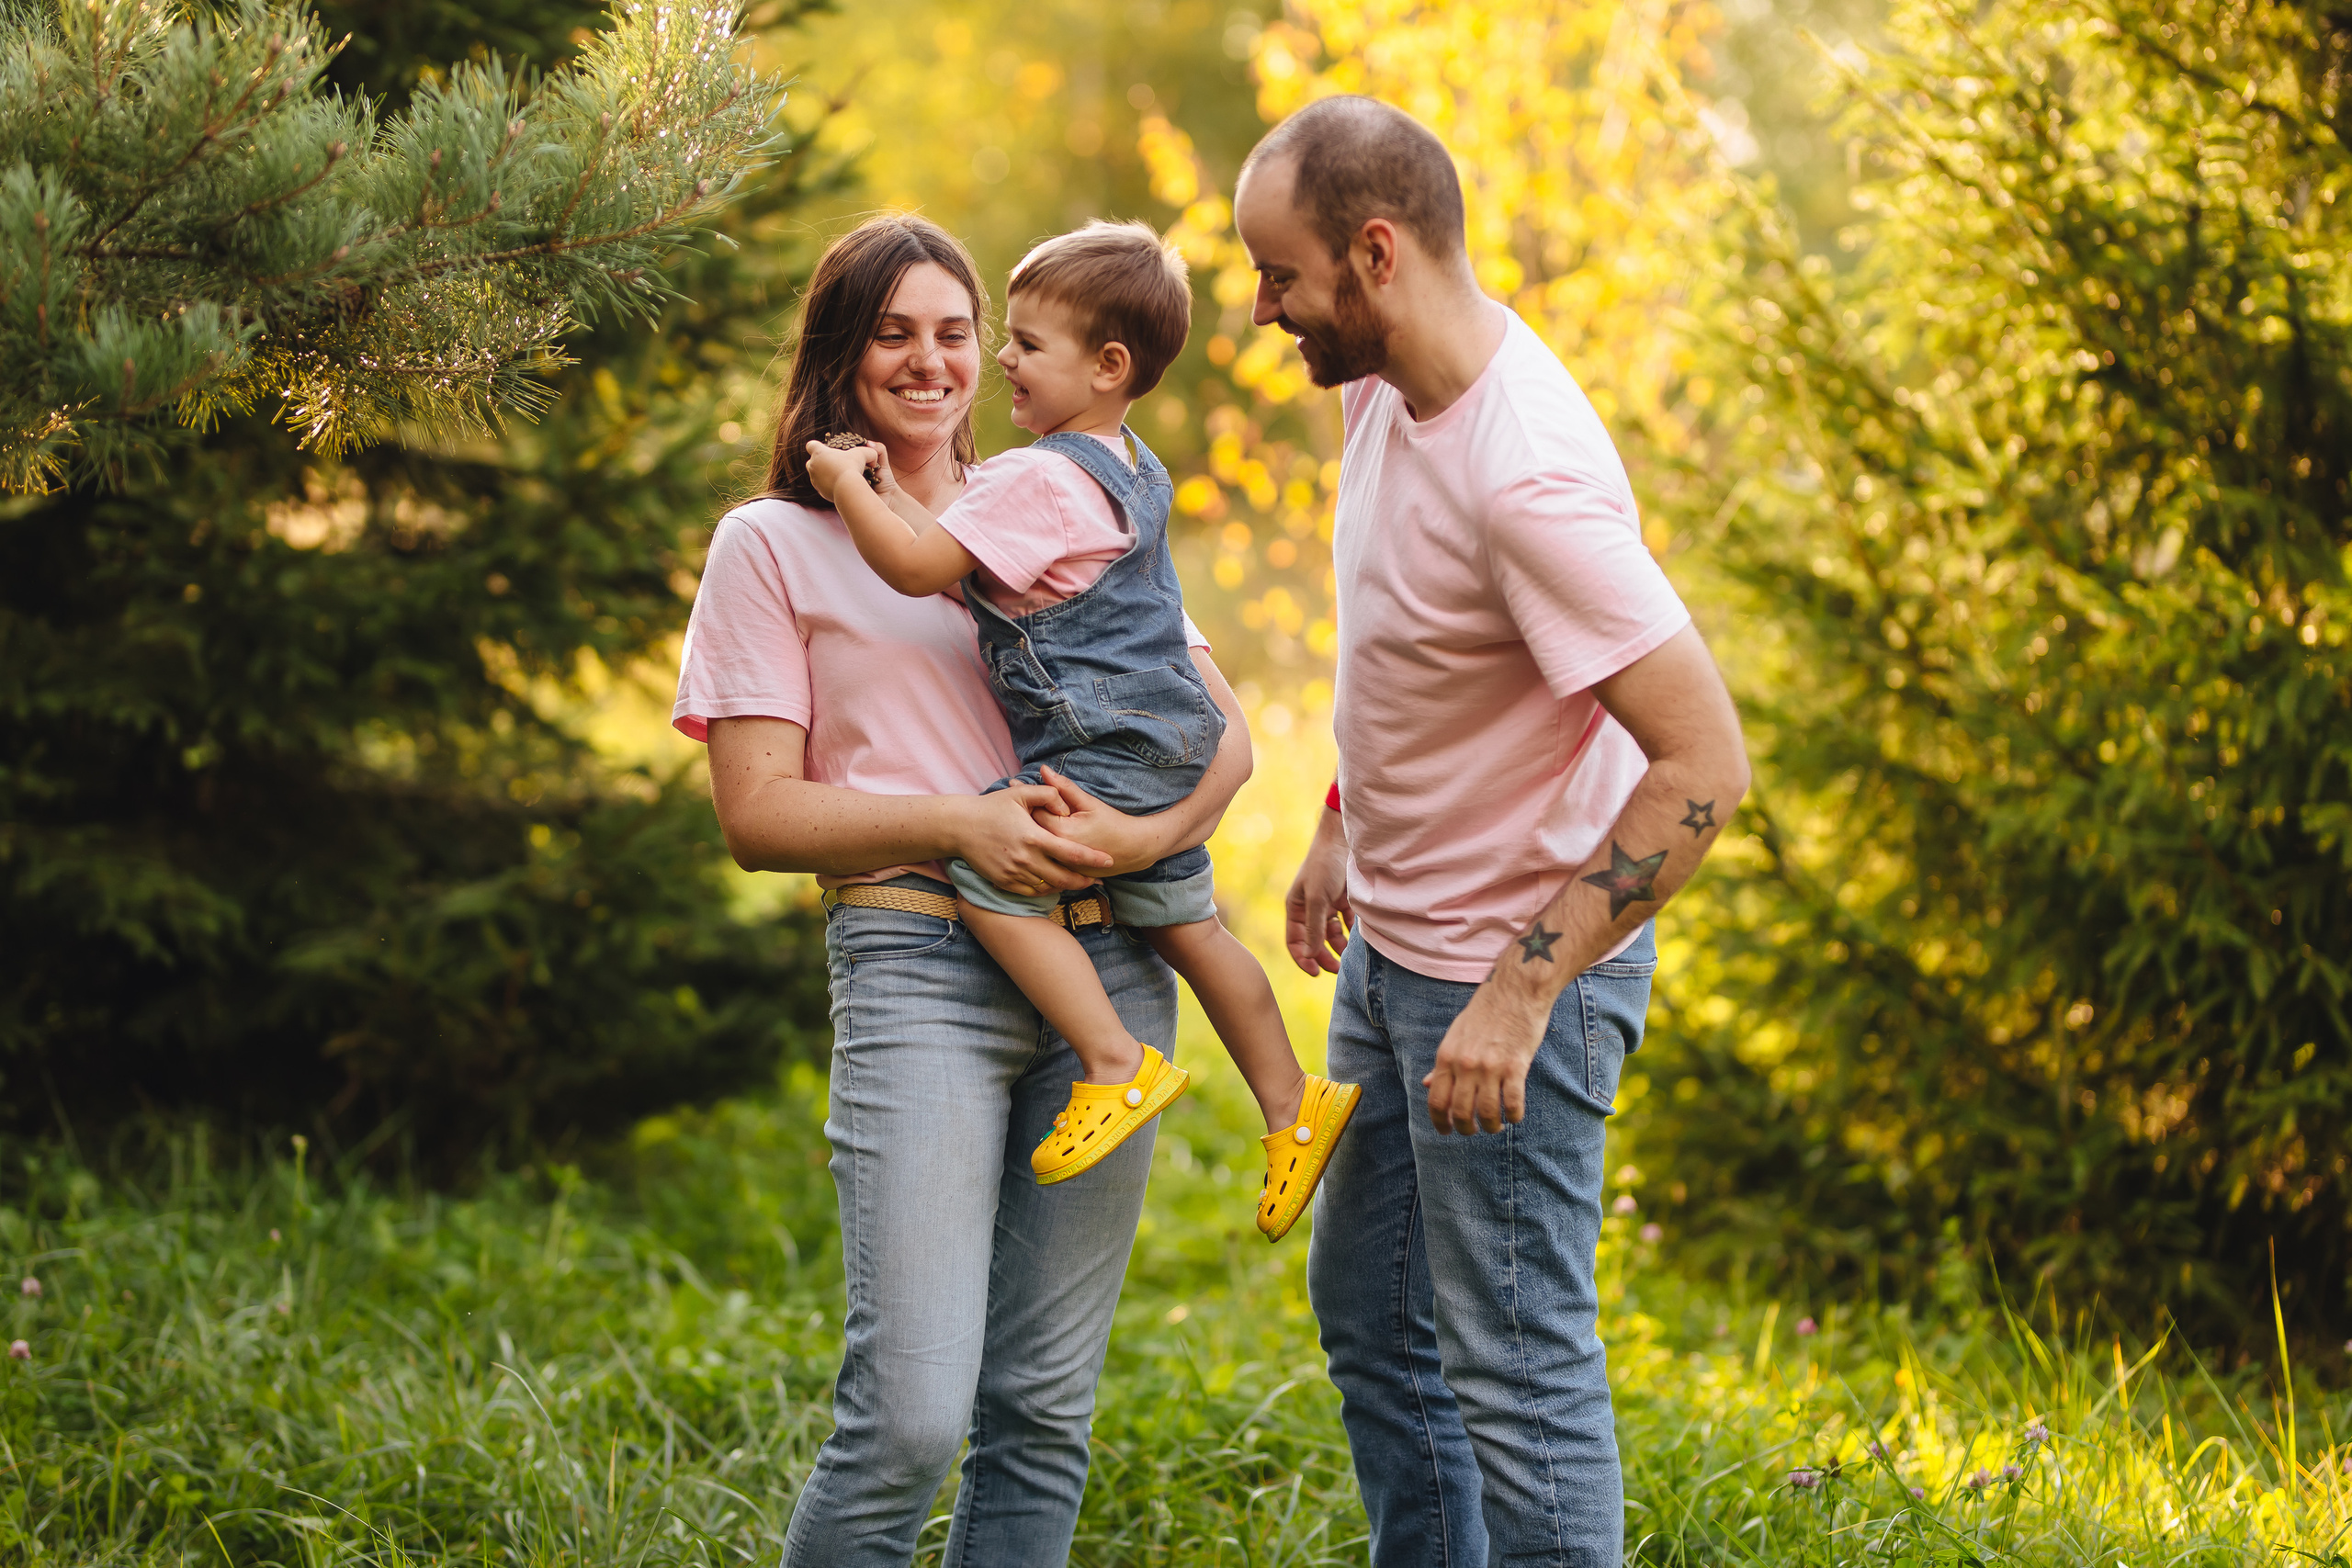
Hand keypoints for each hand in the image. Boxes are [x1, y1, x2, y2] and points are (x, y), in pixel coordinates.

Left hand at [802, 440, 879, 502]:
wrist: (847, 489)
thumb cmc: (852, 467)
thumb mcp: (862, 454)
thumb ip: (868, 452)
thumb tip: (873, 457)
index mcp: (819, 453)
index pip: (811, 445)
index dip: (817, 446)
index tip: (826, 449)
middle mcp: (813, 465)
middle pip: (812, 460)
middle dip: (820, 461)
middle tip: (834, 463)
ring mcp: (814, 479)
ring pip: (816, 474)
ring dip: (824, 474)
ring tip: (838, 475)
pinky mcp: (819, 491)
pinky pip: (821, 486)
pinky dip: (828, 485)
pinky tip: (839, 484)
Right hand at [954, 785, 1109, 894]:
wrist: (960, 827)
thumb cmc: (991, 808)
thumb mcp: (1020, 794)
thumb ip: (1049, 795)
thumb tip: (1067, 807)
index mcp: (1034, 838)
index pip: (1072, 853)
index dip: (1093, 859)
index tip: (1108, 862)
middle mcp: (1026, 860)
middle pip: (1063, 878)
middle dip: (1083, 881)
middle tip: (1095, 879)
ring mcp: (1014, 873)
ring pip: (1048, 887)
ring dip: (1065, 886)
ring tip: (1076, 881)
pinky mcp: (1004, 882)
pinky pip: (1031, 892)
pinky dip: (1045, 890)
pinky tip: (1052, 884)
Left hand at [1028, 767, 1169, 876]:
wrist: (1132, 849)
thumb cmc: (1112, 823)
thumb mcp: (1089, 802)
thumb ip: (1065, 787)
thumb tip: (1044, 770)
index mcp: (1062, 832)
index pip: (1034, 810)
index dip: (1025, 795)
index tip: (1014, 783)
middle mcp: (1057, 851)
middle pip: (1029, 829)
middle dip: (1020, 812)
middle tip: (1010, 796)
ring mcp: (1059, 864)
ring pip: (1035, 844)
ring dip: (1025, 829)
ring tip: (1015, 814)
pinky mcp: (1062, 871)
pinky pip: (1043, 857)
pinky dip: (1035, 845)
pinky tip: (1029, 835)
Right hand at [1284, 806, 1350, 975]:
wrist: (1344, 841)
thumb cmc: (1324, 866)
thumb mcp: (1317, 898)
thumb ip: (1314, 928)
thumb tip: (1310, 955)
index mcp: (1295, 909)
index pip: (1295, 942)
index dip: (1303, 959)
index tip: (1316, 973)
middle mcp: (1309, 910)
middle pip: (1314, 942)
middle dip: (1324, 957)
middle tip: (1338, 970)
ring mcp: (1327, 906)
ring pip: (1332, 935)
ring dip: (1339, 947)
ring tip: (1350, 957)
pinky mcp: (1344, 901)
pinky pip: (1346, 924)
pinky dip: (1351, 932)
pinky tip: (1358, 938)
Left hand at [1422, 984, 1549, 1133]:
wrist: (1515, 990)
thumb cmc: (1485, 1012)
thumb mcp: (1456, 1035)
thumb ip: (1442, 1063)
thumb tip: (1425, 1084)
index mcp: (1446, 1057)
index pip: (1436, 1101)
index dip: (1440, 1122)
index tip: (1446, 1132)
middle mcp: (1465, 1064)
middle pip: (1460, 1113)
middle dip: (1466, 1129)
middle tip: (1474, 1131)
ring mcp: (1490, 1067)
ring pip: (1488, 1113)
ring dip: (1492, 1126)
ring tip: (1496, 1126)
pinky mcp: (1516, 1066)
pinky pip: (1513, 1103)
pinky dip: (1514, 1116)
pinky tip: (1515, 1115)